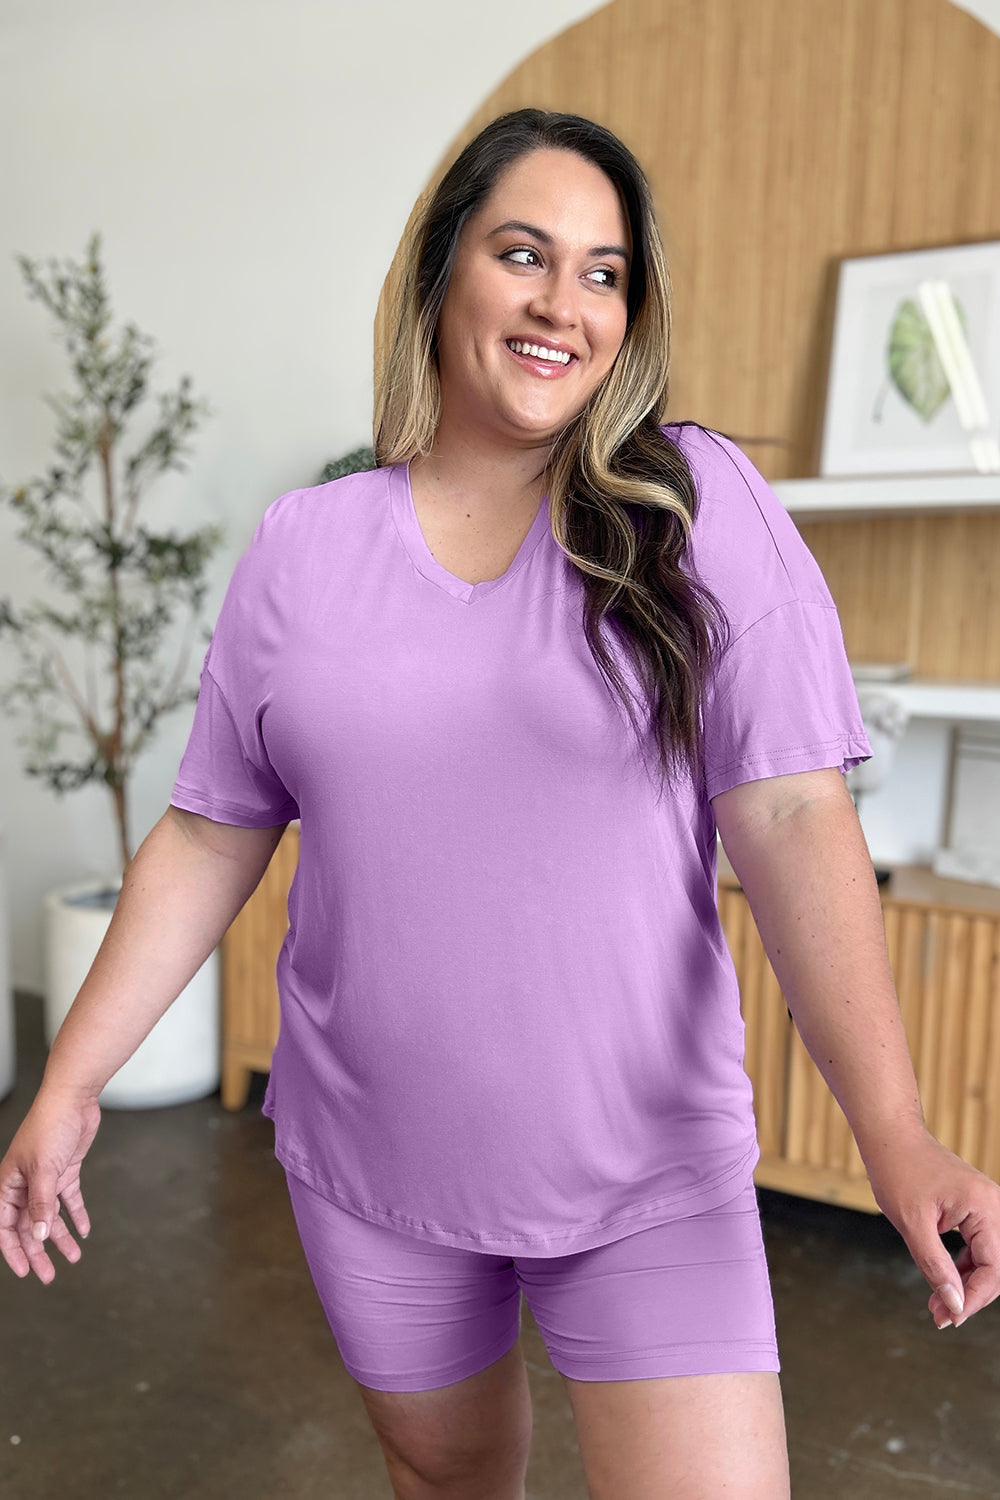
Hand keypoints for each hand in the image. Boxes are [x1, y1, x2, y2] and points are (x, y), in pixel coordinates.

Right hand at [0, 1085, 101, 1282]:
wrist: (73, 1098)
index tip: (26, 1271)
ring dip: (60, 1236)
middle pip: (29, 1225)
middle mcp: (25, 1185)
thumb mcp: (44, 1170)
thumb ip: (40, 1205)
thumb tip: (37, 1235)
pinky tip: (83, 1230)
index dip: (14, 1251)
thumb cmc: (49, 1126)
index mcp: (8, 1185)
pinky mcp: (65, 1171)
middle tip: (50, 1275)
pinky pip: (69, 1200)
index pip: (5, 1227)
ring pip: (50, 1216)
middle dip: (39, 1251)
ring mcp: (46, 1178)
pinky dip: (76, 1215)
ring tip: (73, 1256)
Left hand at [860, 1120, 999, 1329]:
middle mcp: (993, 1206)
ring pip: (988, 1259)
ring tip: (936, 1303)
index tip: (949, 1318)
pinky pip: (978, 1246)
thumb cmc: (897, 1170)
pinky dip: (962, 1266)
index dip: (973, 1299)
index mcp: (985, 1207)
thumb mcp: (912, 1224)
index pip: (994, 1268)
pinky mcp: (973, 1209)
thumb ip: (935, 1266)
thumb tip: (954, 1305)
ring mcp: (985, 1206)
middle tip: (938, 1315)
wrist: (890, 1137)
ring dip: (965, 1283)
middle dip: (968, 1294)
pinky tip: (943, 1279)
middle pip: (995, 1266)